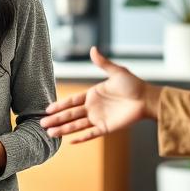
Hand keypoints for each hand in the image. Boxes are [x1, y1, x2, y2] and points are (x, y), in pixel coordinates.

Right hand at [40, 47, 159, 143]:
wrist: (147, 99)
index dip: (59, 105)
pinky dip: (82, 138)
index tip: (47, 109)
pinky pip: (92, 134)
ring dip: (64, 129)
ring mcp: (98, 118)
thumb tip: (93, 49)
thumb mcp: (116, 72)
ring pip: (77, 125)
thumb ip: (103, 63)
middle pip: (70, 114)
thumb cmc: (133, 84)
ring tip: (50, 133)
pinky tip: (71, 142)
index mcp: (92, 94)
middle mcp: (93, 107)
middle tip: (42, 123)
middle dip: (56, 119)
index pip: (71, 101)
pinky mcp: (107, 128)